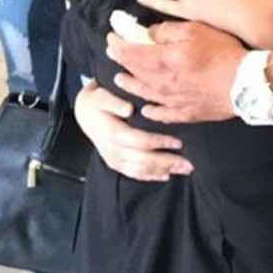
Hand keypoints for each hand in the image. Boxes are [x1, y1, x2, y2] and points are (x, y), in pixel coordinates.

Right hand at [75, 79, 191, 180]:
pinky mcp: (115, 163)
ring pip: (141, 169)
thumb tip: (128, 109)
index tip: (178, 142)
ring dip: (163, 171)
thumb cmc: (98, 102)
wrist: (84, 114)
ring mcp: (114, 158)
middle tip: (189, 164)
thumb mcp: (102, 96)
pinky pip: (134, 173)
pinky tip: (165, 176)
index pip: (140, 141)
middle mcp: (114, 149)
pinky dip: (150, 176)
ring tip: (183, 171)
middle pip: (144, 160)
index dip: (160, 143)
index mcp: (113, 133)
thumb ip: (115, 102)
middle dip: (167, 162)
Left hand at [106, 21, 244, 123]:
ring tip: (120, 79)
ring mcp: (173, 100)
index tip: (111, 37)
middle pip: (135, 72)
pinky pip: (162, 114)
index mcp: (164, 60)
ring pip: (144, 93)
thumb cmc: (223, 53)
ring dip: (130, 85)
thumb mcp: (196, 30)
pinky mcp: (186, 113)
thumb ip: (168, 30)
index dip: (118, 45)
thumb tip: (149, 34)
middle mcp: (163, 83)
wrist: (247, 83)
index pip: (131, 53)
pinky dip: (151, 111)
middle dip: (120, 60)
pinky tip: (146, 109)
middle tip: (113, 53)